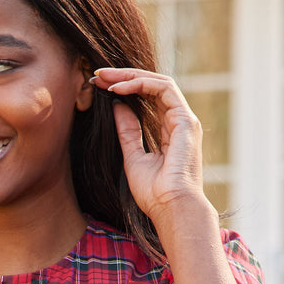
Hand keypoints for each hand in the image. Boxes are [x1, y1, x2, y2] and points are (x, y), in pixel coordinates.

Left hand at [91, 67, 210, 228]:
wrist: (171, 208)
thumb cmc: (154, 193)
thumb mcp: (133, 157)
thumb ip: (127, 131)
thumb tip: (117, 106)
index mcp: (169, 131)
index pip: (148, 98)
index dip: (124, 88)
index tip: (99, 86)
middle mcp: (179, 122)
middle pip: (152, 86)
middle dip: (123, 77)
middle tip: (97, 75)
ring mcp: (185, 119)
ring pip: (158, 82)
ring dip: (129, 76)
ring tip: (104, 78)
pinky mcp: (186, 120)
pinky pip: (163, 89)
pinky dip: (140, 84)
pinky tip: (118, 89)